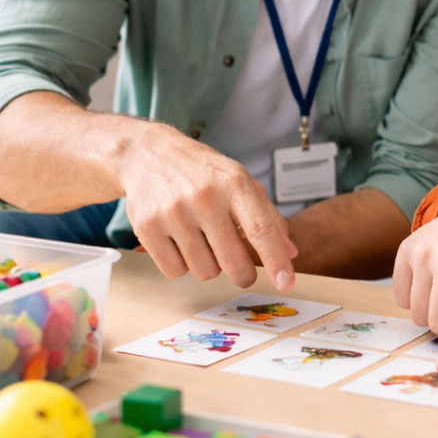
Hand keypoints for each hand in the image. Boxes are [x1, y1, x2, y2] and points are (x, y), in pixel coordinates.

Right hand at [117, 123, 297, 289]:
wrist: (149, 155)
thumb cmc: (202, 171)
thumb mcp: (240, 181)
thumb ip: (268, 215)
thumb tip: (290, 251)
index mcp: (234, 184)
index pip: (261, 229)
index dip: (276, 259)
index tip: (286, 282)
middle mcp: (204, 198)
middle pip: (233, 261)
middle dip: (243, 274)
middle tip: (241, 270)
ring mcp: (173, 213)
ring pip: (204, 271)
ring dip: (209, 266)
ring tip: (203, 241)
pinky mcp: (147, 227)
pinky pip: (175, 271)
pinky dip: (182, 265)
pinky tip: (180, 242)